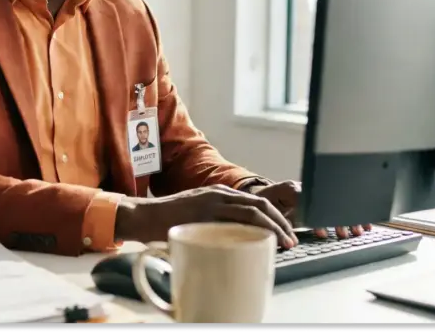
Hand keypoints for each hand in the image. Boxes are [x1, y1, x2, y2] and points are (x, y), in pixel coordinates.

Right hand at [114, 185, 298, 248]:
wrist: (144, 216)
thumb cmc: (168, 219)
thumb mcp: (198, 213)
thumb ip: (217, 219)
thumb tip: (238, 237)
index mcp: (220, 192)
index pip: (256, 201)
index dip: (275, 216)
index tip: (285, 232)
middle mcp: (219, 194)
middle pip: (261, 204)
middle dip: (281, 222)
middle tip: (291, 239)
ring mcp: (212, 202)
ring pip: (253, 211)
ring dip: (274, 227)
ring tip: (284, 242)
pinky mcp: (204, 214)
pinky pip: (235, 221)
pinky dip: (253, 231)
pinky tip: (261, 242)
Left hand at [252, 181, 371, 239]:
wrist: (260, 195)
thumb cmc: (262, 204)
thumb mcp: (267, 212)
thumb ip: (278, 223)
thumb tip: (290, 239)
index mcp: (291, 189)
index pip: (309, 203)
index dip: (317, 219)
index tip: (323, 232)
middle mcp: (305, 188)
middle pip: (327, 202)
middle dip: (338, 218)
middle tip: (343, 234)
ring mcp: (313, 192)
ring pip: (335, 203)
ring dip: (347, 218)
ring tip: (357, 232)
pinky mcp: (318, 199)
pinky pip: (335, 205)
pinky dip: (348, 215)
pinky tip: (361, 224)